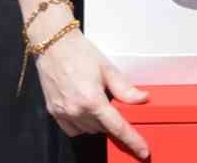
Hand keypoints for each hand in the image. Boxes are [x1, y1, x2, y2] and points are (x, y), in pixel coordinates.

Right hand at [35, 27, 149, 159]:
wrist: (53, 46)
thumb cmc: (80, 53)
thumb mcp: (108, 69)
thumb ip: (125, 89)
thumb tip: (142, 99)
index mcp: (92, 100)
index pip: (117, 127)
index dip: (132, 140)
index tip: (143, 151)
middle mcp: (75, 111)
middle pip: (103, 129)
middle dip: (113, 121)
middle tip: (115, 105)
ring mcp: (63, 113)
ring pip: (88, 130)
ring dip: (98, 123)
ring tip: (98, 101)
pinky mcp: (54, 112)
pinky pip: (72, 129)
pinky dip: (82, 124)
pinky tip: (86, 110)